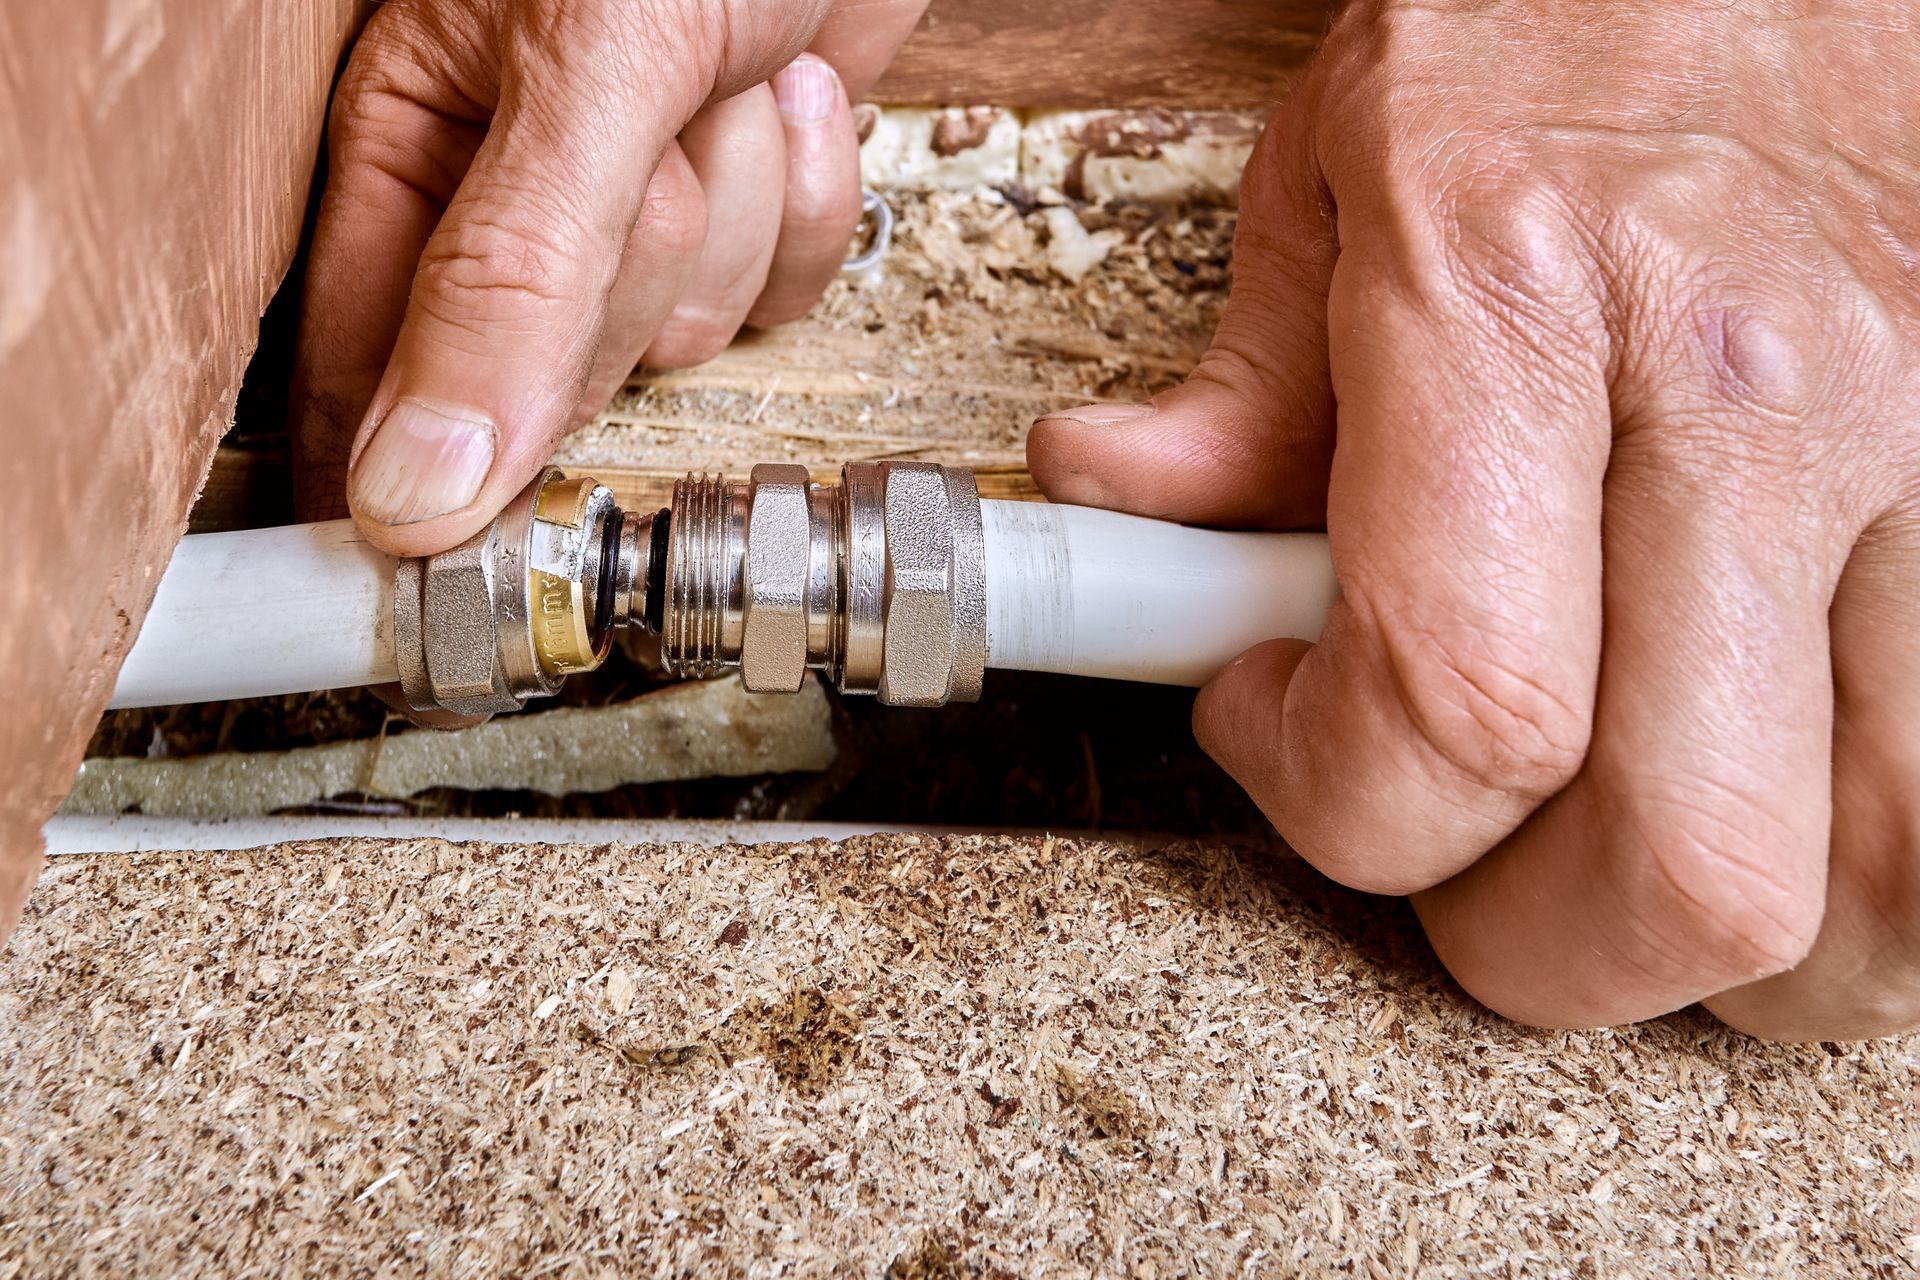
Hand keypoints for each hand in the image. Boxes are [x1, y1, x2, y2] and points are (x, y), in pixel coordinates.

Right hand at [292, 0, 925, 554]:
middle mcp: (509, 205)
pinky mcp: (741, 204)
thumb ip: (508, 281)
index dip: (417, 492)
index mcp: (404, 155)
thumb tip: (420, 489)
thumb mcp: (583, 69)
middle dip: (643, 270)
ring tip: (727, 74)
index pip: (370, 393)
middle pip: (558, 380)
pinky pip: (786, 289)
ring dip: (739, 214)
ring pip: (687, 332)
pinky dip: (813, 201)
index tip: (453, 585)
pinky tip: (787, 87)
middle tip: (657, 150)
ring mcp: (634, 212)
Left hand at [1029, 0, 1919, 1039]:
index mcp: (1524, 294)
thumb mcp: (1344, 156)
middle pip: (1686, 868)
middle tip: (1453, 859)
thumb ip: (1234, 380)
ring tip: (1618, 852)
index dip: (1337, 798)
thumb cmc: (1578, 12)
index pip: (1454, 704)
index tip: (1278, 732)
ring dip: (1723, 951)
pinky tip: (1771, 799)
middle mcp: (1760, 391)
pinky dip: (1873, 872)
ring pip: (1882, 890)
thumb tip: (1113, 509)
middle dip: (1524, 943)